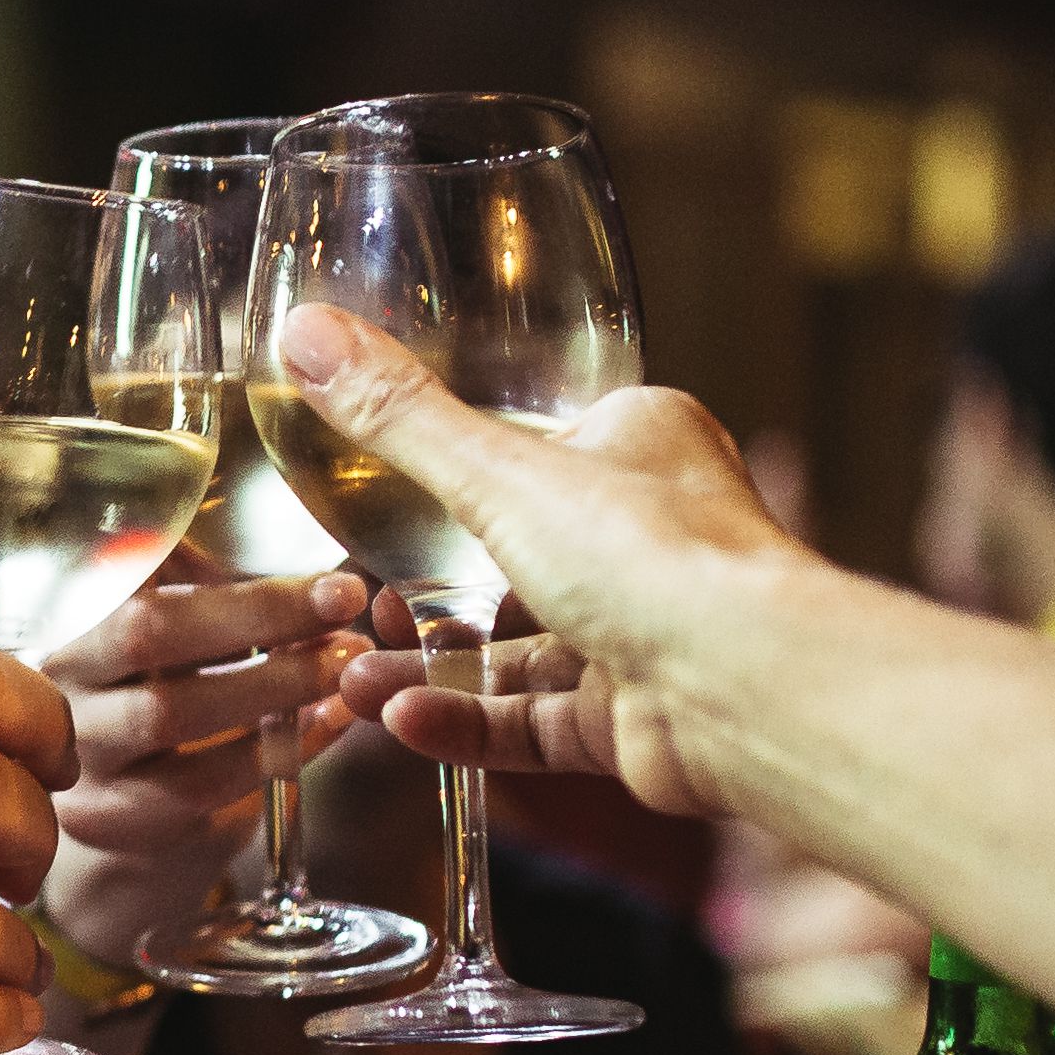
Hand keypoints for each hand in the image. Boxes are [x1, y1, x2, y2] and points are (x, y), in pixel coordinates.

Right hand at [29, 568, 368, 969]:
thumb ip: (228, 609)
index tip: (288, 549)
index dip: (214, 555)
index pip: (128, 564)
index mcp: (74, 622)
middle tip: (344, 598)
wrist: (130, 844)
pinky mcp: (112, 819)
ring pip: (170, 712)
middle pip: (144, 632)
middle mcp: (61, 684)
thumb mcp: (187, 653)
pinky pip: (202, 782)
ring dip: (274, 683)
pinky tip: (327, 724)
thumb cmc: (174, 722)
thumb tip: (324, 584)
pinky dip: (275, 750)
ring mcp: (80, 756)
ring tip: (344, 667)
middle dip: (257, 611)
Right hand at [271, 304, 818, 815]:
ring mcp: (645, 632)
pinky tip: (401, 719)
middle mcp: (651, 535)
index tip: (381, 492)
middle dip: (425, 590)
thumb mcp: (501, 473)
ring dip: (431, 665)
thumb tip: (308, 334)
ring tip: (352, 681)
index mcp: (640, 444)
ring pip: (519, 650)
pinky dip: (467, 721)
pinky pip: (534, 720)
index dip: (462, 469)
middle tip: (351, 603)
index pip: (542, 444)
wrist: (747, 689)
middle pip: (520, 556)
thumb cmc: (657, 556)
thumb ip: (399, 418)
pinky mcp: (634, 718)